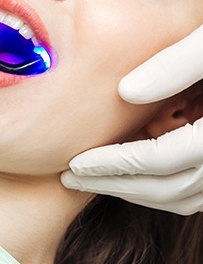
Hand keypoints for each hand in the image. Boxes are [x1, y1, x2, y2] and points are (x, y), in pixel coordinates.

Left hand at [62, 26, 202, 214]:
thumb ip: (174, 65)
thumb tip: (125, 92)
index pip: (161, 159)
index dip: (116, 164)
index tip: (77, 163)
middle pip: (169, 188)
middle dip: (116, 185)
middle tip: (73, 179)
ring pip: (182, 197)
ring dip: (136, 193)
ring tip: (95, 181)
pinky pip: (194, 193)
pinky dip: (160, 189)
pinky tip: (133, 174)